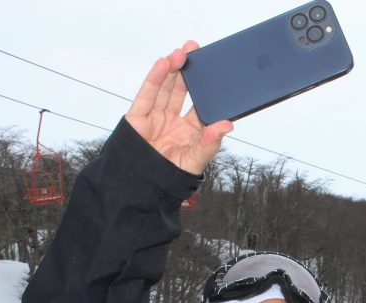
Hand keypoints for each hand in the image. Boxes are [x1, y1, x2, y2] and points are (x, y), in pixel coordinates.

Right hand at [125, 41, 233, 175]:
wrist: (139, 189)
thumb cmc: (170, 179)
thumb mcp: (194, 161)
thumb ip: (210, 143)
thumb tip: (228, 125)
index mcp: (191, 131)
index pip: (201, 105)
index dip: (206, 89)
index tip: (215, 71)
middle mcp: (173, 121)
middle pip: (181, 90)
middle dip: (188, 70)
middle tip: (197, 50)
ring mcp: (155, 117)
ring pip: (165, 88)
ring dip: (173, 68)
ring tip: (183, 52)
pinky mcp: (138, 117)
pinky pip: (147, 94)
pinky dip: (155, 78)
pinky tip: (164, 63)